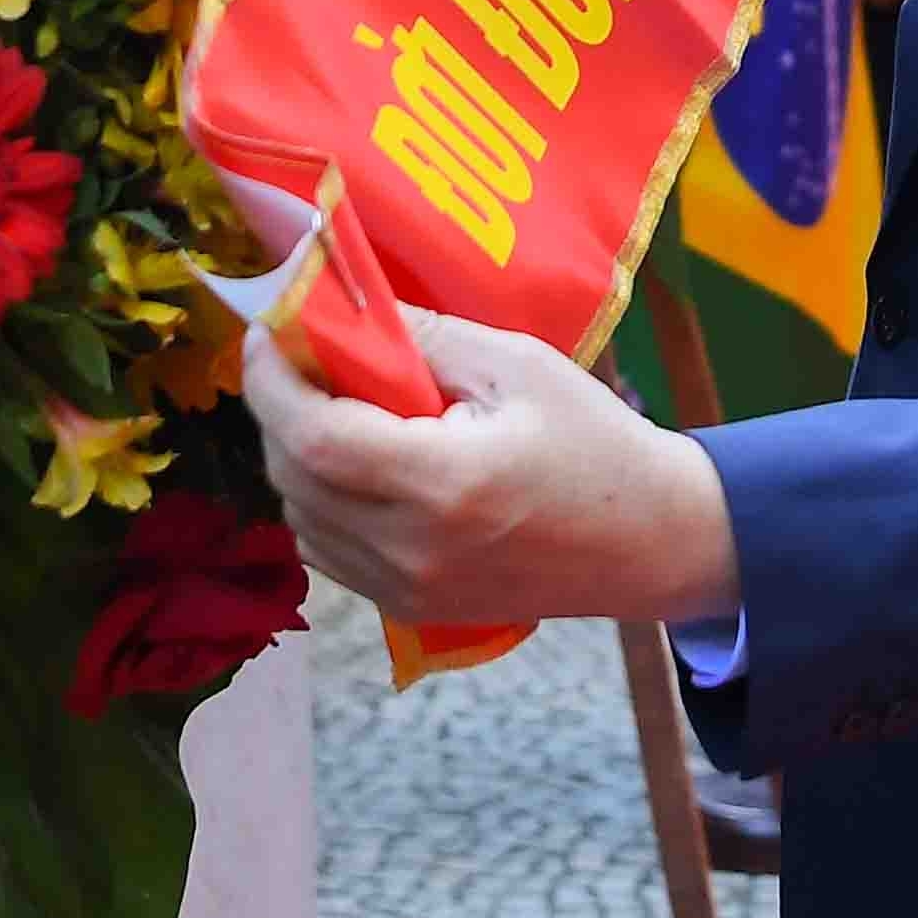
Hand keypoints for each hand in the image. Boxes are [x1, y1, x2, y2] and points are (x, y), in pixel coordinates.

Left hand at [247, 311, 740, 628]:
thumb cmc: (594, 441)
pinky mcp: (410, 609)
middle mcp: (412, 548)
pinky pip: (329, 551)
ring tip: (333, 409)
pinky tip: (359, 466)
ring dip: (297, 459)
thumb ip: (426, 338)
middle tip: (301, 360)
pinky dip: (321, 503)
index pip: (315, 437)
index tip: (267, 334)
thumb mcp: (518, 365)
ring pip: (301, 519)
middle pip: (295, 477)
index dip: (272, 383)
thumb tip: (344, 308)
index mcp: (444, 483)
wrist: (649, 539)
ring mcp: (407, 589)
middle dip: (281, 412)